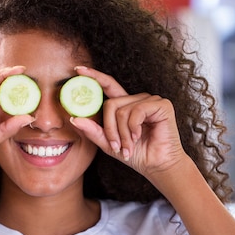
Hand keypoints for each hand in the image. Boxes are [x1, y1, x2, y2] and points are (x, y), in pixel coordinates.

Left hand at [70, 67, 187, 177]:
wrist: (157, 165)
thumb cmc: (136, 155)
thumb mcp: (108, 144)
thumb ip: (92, 131)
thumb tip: (73, 119)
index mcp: (125, 105)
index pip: (108, 85)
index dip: (94, 76)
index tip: (77, 70)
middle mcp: (137, 99)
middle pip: (110, 104)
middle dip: (110, 129)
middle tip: (116, 146)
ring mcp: (150, 100)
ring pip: (122, 111)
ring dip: (123, 134)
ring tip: (129, 147)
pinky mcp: (161, 104)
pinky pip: (137, 111)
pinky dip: (134, 128)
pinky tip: (139, 136)